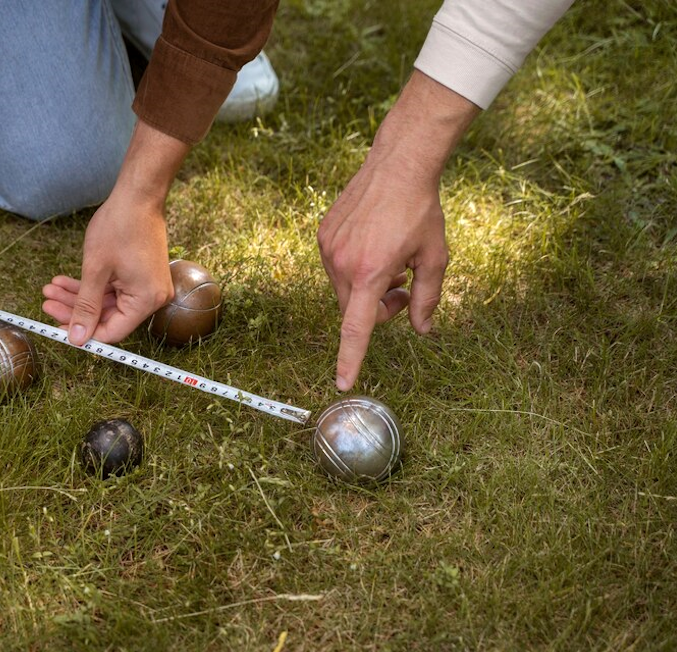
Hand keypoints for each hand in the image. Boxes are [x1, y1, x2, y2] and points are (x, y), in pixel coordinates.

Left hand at [42, 119, 189, 345]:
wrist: (138, 195)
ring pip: (107, 302)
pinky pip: (113, 289)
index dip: (84, 331)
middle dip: (75, 309)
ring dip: (78, 296)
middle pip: (108, 316)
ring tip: (51, 288)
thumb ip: (86, 307)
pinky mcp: (140, 276)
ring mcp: (147, 286)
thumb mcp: (96, 270)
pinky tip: (65, 281)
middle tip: (47, 302)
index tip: (56, 324)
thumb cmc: (119, 227)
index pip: (112, 332)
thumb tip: (77, 338)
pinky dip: (91, 286)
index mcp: (146, 301)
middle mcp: (152, 298)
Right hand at [318, 147, 446, 389]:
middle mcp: (342, 263)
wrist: (397, 164)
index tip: (342, 381)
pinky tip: (375, 244)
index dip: (350, 358)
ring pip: (345, 290)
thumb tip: (422, 331)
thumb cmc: (420, 209)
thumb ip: (428, 298)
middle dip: (380, 308)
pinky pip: (336, 267)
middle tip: (405, 286)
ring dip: (367, 288)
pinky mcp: (323, 235)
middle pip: (355, 311)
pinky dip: (355, 268)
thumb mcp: (435, 257)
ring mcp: (328, 248)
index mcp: (370, 272)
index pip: (356, 328)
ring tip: (392, 262)